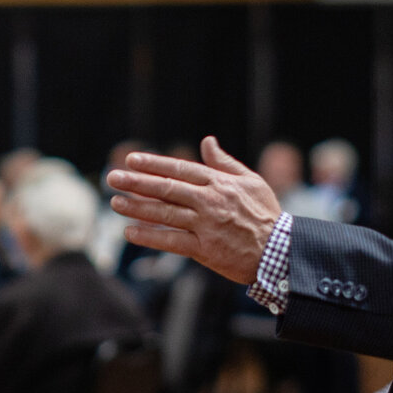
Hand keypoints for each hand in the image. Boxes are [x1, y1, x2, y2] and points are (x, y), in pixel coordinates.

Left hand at [106, 137, 280, 283]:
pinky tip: (130, 232)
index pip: (179, 169)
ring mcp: (206, 225)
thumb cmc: (265, 214)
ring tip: (115, 202)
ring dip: (137, 207)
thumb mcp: (250, 181)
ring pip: (165, 213)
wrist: (279, 251)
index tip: (132, 160)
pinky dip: (150, 236)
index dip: (154, 164)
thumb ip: (224, 162)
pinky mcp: (204, 249)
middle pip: (166, 188)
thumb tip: (208, 141)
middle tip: (113, 178)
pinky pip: (171, 241)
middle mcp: (209, 201)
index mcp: (219, 183)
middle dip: (137, 182)